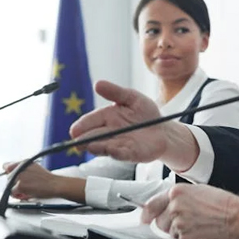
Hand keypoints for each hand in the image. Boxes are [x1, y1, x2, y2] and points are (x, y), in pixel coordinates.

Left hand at [2, 162, 86, 202]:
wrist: (55, 185)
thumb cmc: (47, 179)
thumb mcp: (34, 168)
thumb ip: (23, 169)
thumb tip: (12, 173)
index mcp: (24, 162)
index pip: (7, 166)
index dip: (9, 173)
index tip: (12, 179)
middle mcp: (21, 167)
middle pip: (8, 177)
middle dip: (13, 184)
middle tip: (22, 188)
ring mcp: (19, 176)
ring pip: (9, 185)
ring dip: (15, 190)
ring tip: (24, 192)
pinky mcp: (20, 185)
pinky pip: (12, 192)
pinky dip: (17, 195)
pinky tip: (25, 195)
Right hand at [69, 80, 197, 169]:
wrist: (164, 130)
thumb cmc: (146, 113)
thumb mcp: (132, 97)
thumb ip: (115, 92)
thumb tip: (97, 84)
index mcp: (107, 116)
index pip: (90, 121)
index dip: (81, 126)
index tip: (74, 130)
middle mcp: (110, 132)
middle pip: (94, 136)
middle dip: (84, 140)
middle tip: (77, 142)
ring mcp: (119, 144)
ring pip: (104, 147)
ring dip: (97, 147)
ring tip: (90, 146)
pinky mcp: (130, 154)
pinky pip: (122, 154)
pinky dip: (116, 153)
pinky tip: (111, 150)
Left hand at [141, 184, 238, 238]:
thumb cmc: (223, 203)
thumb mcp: (198, 191)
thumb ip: (179, 197)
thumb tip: (167, 205)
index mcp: (176, 193)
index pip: (152, 204)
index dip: (147, 213)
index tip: (144, 218)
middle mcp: (175, 208)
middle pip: (159, 221)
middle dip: (168, 223)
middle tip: (186, 221)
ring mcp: (179, 224)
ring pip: (170, 232)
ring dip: (179, 231)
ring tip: (197, 225)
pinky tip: (201, 232)